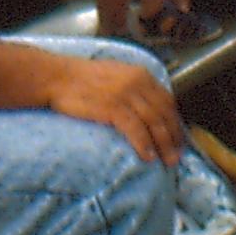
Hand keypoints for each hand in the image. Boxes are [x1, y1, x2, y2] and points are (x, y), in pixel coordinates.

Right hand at [41, 54, 183, 165]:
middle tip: (178, 155)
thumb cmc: (83, 78)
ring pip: (154, 123)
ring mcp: (126, 94)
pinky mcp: (113, 107)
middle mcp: (138, 82)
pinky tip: (148, 157)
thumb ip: (135, 87)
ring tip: (167, 160)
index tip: (178, 138)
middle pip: (164, 113)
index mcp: (141, 74)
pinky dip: (144, 144)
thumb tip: (148, 109)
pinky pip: (135, 129)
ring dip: (164, 145)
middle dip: (174, 136)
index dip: (175, 121)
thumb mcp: (117, 75)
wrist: (57, 77)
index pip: (167, 100)